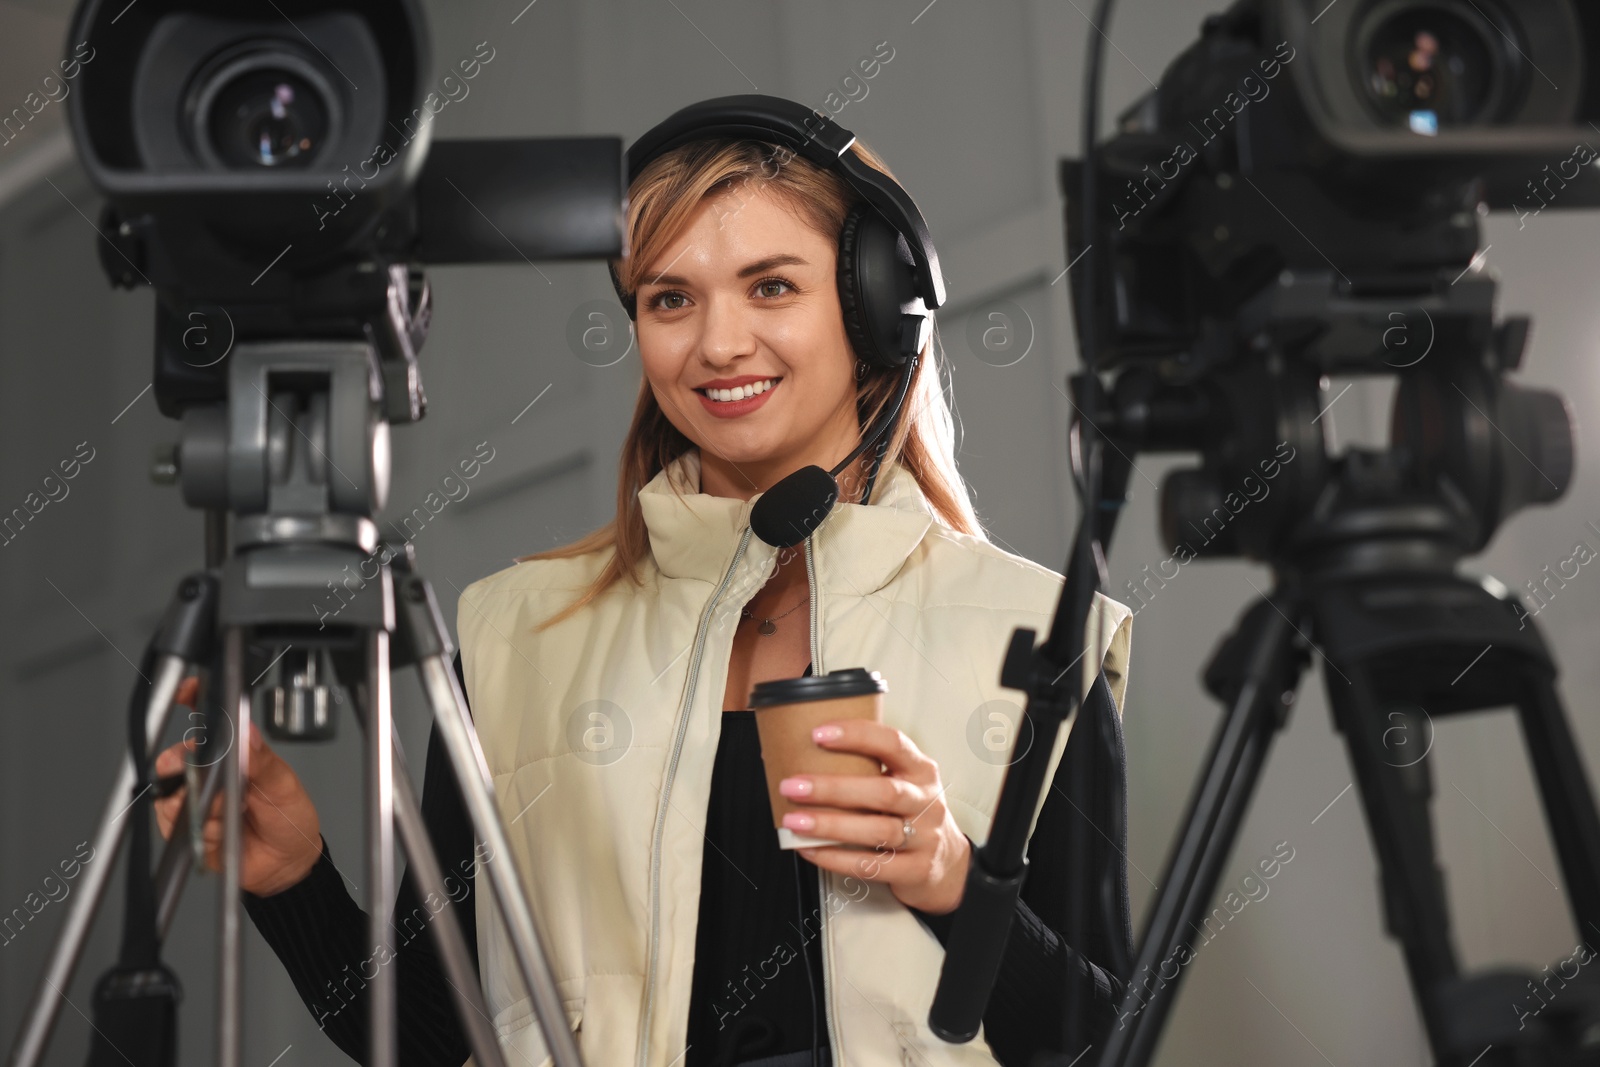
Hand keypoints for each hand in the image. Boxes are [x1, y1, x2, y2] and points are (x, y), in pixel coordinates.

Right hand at [152, 677, 324, 896]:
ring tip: (229, 812)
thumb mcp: (285, 786)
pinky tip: (219, 830)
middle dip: (192, 770)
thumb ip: (264, 761)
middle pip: (176, 758)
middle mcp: (209, 772)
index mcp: (235, 752)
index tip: (187, 693)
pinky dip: (199, 827)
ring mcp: (194, 800)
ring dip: (202, 804)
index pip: (208, 720)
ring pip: (173, 792)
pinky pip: (174, 823)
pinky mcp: (184, 828)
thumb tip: (246, 731)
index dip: (193, 702)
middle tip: (220, 783)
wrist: (286, 864)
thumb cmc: (289, 818)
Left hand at [780, 719, 971, 914]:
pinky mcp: (916, 870)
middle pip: (882, 792)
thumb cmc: (912, 814)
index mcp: (921, 770)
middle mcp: (926, 801)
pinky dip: (836, 858)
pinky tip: (810, 849)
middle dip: (833, 788)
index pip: (892, 743)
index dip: (857, 736)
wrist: (948, 863)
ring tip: (795, 821)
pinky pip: (872, 866)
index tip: (819, 734)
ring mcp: (925, 837)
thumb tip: (799, 755)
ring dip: (831, 825)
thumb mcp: (904, 782)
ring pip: (877, 830)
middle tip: (792, 786)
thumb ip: (868, 769)